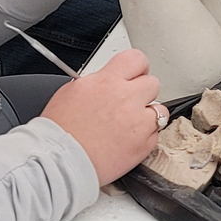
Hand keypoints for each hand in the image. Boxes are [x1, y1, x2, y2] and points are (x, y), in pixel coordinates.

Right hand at [40, 49, 160, 185]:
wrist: (60, 161)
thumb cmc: (60, 130)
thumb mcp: (72, 91)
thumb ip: (97, 82)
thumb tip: (107, 80)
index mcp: (107, 81)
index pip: (136, 59)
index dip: (136, 67)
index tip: (134, 74)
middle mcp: (126, 98)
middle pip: (152, 83)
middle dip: (142, 91)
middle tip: (130, 101)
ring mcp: (138, 122)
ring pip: (160, 110)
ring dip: (148, 114)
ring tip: (130, 123)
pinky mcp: (143, 145)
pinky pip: (156, 134)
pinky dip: (145, 136)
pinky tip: (128, 139)